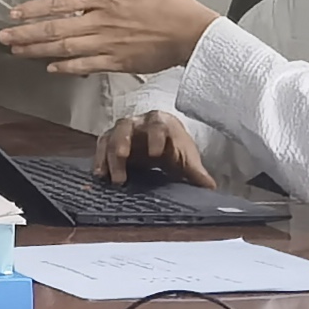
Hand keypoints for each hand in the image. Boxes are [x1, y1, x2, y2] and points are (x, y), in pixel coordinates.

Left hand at [0, 0, 220, 76]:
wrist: (190, 31)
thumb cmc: (168, 1)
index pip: (59, 3)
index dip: (33, 9)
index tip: (13, 13)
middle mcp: (100, 21)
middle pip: (55, 29)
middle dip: (26, 33)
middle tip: (3, 38)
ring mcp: (107, 44)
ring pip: (64, 49)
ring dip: (37, 50)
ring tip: (17, 52)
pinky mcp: (117, 62)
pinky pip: (85, 66)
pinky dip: (66, 67)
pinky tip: (50, 67)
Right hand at [99, 111, 213, 189]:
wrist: (163, 145)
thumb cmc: (175, 149)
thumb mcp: (186, 159)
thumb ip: (195, 172)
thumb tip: (209, 186)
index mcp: (162, 122)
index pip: (158, 125)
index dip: (155, 137)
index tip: (155, 154)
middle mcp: (139, 122)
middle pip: (127, 126)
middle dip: (122, 141)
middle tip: (121, 157)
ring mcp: (123, 130)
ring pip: (111, 135)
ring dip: (107, 155)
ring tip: (106, 176)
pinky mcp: (111, 140)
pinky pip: (101, 145)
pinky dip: (98, 158)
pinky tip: (99, 174)